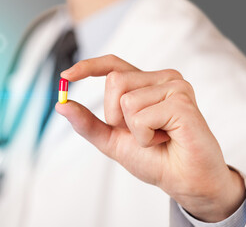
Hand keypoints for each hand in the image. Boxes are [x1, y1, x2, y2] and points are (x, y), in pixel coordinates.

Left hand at [56, 55, 244, 221]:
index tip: (64, 77)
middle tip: (142, 133)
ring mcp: (174, 86)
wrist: (184, 181)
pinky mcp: (182, 100)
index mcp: (144, 84)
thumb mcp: (112, 140)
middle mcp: (160, 79)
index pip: (113, 64)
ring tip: (157, 137)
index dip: (88, 66)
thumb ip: (87, 123)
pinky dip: (145, 137)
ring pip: (126, 100)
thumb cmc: (154, 158)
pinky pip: (141, 116)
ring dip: (134, 130)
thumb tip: (61, 106)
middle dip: (115, 116)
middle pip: (114, 81)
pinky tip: (166, 139)